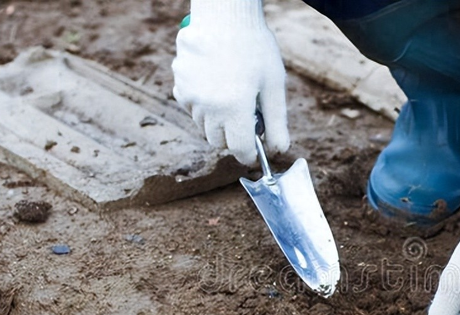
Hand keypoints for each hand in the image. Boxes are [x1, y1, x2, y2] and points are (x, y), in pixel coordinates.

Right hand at [172, 0, 289, 164]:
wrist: (225, 15)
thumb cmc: (255, 47)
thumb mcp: (274, 85)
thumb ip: (277, 122)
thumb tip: (279, 151)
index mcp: (235, 109)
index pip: (239, 151)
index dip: (249, 155)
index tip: (255, 152)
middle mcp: (209, 108)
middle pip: (219, 142)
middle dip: (233, 138)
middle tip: (246, 118)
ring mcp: (190, 97)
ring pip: (204, 126)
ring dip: (217, 122)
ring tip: (231, 95)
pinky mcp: (179, 86)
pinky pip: (191, 108)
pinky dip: (202, 106)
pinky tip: (215, 85)